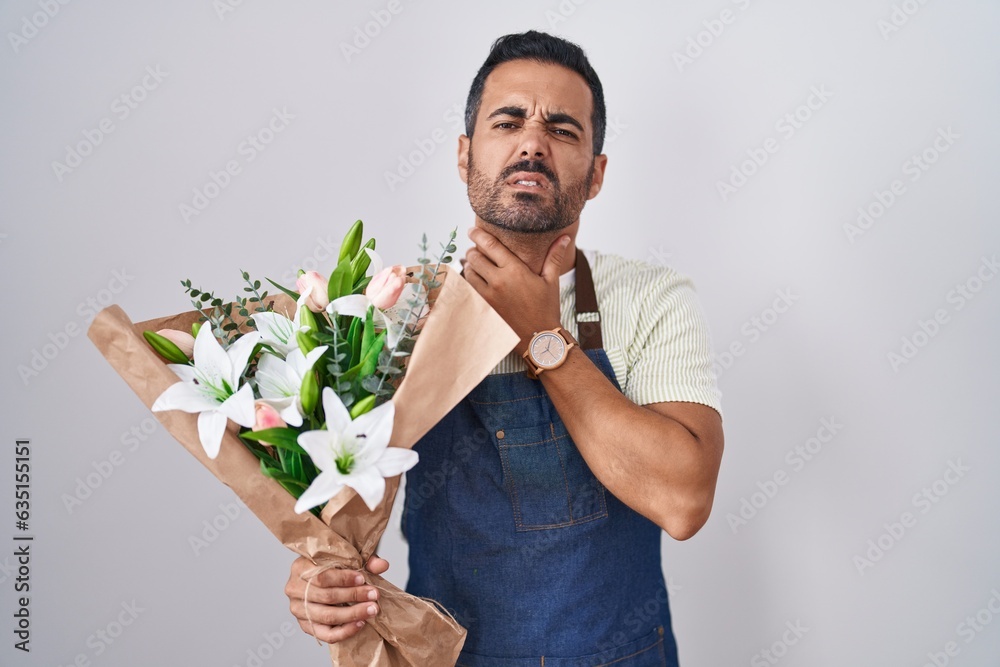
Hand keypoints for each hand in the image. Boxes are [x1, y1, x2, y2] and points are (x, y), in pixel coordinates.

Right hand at [285, 554, 388, 642]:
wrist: (321, 579)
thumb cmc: (332, 567)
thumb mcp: (346, 559)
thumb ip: (364, 561)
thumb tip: (382, 565)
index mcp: (300, 567)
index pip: (322, 576)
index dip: (344, 579)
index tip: (363, 579)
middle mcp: (295, 589)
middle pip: (326, 596)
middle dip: (353, 596)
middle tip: (374, 595)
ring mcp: (298, 610)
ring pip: (327, 616)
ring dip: (353, 614)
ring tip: (371, 609)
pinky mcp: (306, 626)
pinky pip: (326, 634)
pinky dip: (345, 631)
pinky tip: (360, 623)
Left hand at [463, 228, 570, 353]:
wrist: (538, 338)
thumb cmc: (546, 309)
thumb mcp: (551, 281)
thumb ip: (554, 256)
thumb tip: (564, 236)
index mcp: (515, 270)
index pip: (490, 245)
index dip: (478, 235)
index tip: (472, 230)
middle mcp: (498, 281)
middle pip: (474, 257)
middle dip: (474, 251)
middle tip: (477, 251)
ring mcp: (488, 296)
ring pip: (468, 273)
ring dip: (469, 267)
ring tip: (476, 266)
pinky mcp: (482, 308)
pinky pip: (467, 290)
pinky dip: (468, 284)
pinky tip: (475, 283)